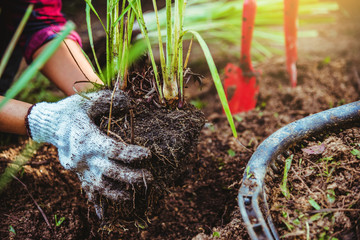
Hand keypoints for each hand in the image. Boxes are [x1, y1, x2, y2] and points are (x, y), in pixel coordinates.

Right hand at [26, 90, 152, 215]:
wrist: (48, 125)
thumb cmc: (71, 111)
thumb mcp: (87, 100)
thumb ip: (108, 100)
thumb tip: (129, 101)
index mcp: (88, 138)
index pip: (114, 150)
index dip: (132, 154)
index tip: (147, 155)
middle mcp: (84, 157)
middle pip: (110, 172)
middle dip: (131, 177)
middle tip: (150, 177)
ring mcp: (79, 168)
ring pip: (98, 186)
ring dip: (116, 193)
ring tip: (131, 196)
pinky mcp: (76, 172)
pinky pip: (87, 189)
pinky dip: (97, 199)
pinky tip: (105, 210)